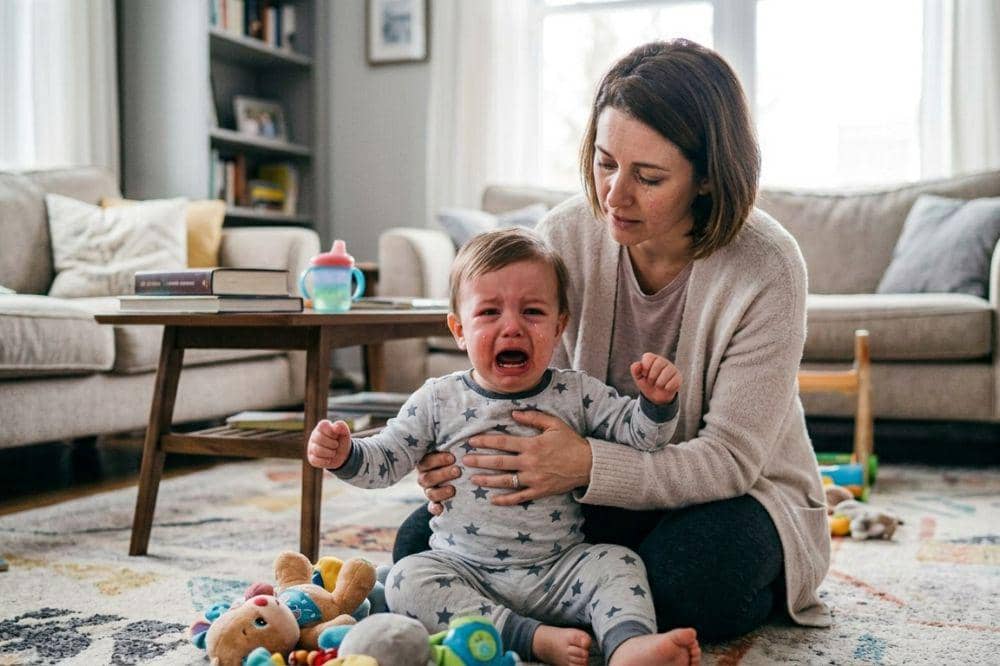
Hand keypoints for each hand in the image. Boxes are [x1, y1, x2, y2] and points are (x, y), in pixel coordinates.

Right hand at [307, 419, 351, 469]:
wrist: (342, 455)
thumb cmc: (341, 441)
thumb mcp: (345, 432)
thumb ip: (342, 426)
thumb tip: (335, 426)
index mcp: (322, 427)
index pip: (323, 425)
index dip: (332, 432)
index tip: (336, 436)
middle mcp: (314, 435)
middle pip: (320, 439)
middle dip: (332, 444)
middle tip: (336, 445)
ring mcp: (311, 447)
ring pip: (317, 450)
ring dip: (330, 453)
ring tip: (333, 452)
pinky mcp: (311, 458)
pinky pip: (315, 460)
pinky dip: (326, 461)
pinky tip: (329, 459)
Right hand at [416, 451, 460, 515]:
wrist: (460, 475)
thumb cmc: (457, 458)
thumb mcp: (452, 451)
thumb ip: (453, 446)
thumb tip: (467, 435)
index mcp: (426, 463)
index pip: (427, 462)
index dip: (438, 460)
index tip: (452, 457)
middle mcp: (425, 477)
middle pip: (428, 478)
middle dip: (443, 474)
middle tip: (457, 471)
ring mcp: (429, 491)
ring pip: (430, 493)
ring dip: (441, 492)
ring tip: (453, 490)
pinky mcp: (435, 503)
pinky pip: (432, 508)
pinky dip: (435, 509)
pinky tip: (441, 509)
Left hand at [462, 410, 592, 505]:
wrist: (588, 465)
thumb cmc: (571, 442)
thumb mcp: (554, 424)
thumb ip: (533, 417)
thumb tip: (513, 413)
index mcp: (532, 445)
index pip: (503, 442)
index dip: (485, 441)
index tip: (471, 441)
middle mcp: (529, 462)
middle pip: (499, 462)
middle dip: (480, 461)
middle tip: (464, 461)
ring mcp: (533, 478)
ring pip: (505, 481)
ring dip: (487, 480)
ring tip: (473, 479)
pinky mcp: (539, 491)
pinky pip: (519, 497)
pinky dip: (505, 500)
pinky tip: (493, 500)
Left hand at [631, 352, 680, 404]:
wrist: (656, 396)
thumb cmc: (647, 383)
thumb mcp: (638, 378)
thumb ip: (635, 370)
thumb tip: (638, 365)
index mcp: (653, 358)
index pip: (648, 357)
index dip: (645, 368)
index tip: (644, 374)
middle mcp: (663, 361)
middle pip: (658, 364)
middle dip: (651, 377)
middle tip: (651, 381)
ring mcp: (672, 368)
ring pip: (666, 374)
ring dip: (659, 383)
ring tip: (658, 385)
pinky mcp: (678, 377)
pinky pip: (673, 382)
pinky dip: (667, 388)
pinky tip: (666, 388)